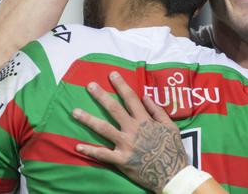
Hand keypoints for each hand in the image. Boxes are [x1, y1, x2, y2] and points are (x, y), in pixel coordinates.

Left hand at [73, 71, 187, 192]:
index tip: (112, 75)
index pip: (131, 98)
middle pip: (114, 109)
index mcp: (145, 120)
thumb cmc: (172, 149)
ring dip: (88, 119)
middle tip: (90, 86)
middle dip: (101, 96)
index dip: (121, 85)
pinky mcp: (121, 160)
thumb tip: (145, 96)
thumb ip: (157, 111)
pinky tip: (78, 146)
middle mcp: (133, 130)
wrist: (172, 173)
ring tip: (75, 112)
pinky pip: (102, 154)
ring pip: (104, 129)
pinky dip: (90, 151)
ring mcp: (126, 145)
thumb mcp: (170, 126)